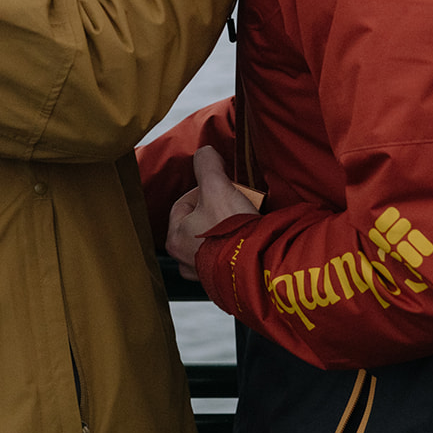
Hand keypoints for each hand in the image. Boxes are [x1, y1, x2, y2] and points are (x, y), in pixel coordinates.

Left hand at [166, 145, 260, 279]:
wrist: (256, 264)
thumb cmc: (230, 229)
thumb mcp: (216, 185)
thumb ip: (207, 164)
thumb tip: (205, 153)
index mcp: (175, 238)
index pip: (183, 204)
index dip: (203, 190)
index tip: (221, 188)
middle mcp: (185, 260)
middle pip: (199, 222)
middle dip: (217, 210)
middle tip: (234, 203)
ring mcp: (204, 272)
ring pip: (213, 240)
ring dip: (226, 229)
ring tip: (243, 219)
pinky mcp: (224, 279)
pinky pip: (227, 256)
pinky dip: (236, 246)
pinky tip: (248, 238)